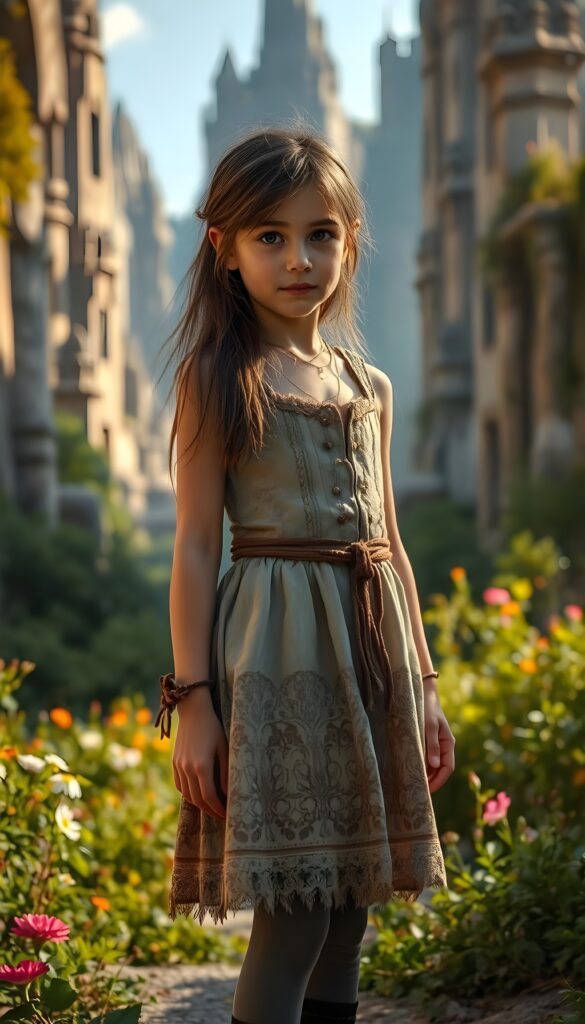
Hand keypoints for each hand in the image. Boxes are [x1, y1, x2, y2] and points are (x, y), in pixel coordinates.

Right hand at [172, 693, 228, 818]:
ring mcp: (179, 766)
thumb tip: (228, 793)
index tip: (227, 814)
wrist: (193, 711)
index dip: (218, 808)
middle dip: (210, 810)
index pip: (209, 796)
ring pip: (187, 794)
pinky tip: (197, 794)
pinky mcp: (174, 762)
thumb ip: (226, 772)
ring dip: (199, 804)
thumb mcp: (224, 748)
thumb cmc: (213, 728)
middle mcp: (187, 768)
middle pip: (197, 799)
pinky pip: (179, 785)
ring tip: (211, 806)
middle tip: (221, 815)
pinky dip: (188, 793)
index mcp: (202, 766)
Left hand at [423, 684, 454, 793]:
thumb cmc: (427, 708)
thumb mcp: (430, 726)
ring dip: (426, 775)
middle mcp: (444, 746)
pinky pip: (426, 758)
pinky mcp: (427, 741)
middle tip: (418, 792)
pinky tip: (411, 770)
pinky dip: (421, 766)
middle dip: (432, 781)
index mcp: (448, 743)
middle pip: (441, 769)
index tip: (428, 790)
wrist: (421, 693)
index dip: (439, 781)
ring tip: (413, 784)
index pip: (448, 768)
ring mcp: (436, 744)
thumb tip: (435, 766)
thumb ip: (432, 745)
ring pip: (433, 765)